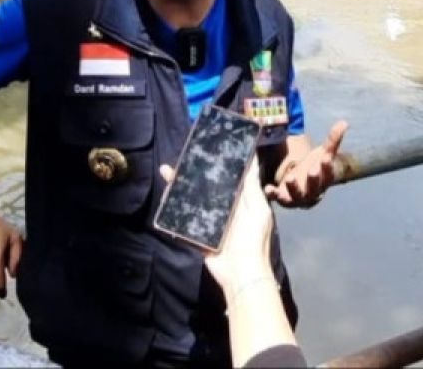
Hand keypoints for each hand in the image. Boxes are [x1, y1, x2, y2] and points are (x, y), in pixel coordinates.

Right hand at [159, 162, 274, 294]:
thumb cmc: (253, 239)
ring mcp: (208, 222)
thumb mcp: (258, 209)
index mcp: (239, 201)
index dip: (216, 165)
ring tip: (167, 173)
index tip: (205, 148)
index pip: (226, 179)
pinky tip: (165, 196)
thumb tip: (253, 159)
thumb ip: (251, 187)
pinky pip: (183, 220)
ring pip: (191, 200)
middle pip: (205, 187)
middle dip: (191, 174)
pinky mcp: (197, 235)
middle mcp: (223, 209)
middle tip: (178, 160)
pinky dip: (173, 209)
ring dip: (178, 187)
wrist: (241, 273)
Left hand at [265, 120, 347, 208]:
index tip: (326, 158)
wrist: (300, 183)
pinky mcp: (284, 199)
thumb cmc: (314, 167)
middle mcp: (313, 193)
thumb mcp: (323, 154)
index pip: (328, 176)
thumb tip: (344, 122)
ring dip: (293, 188)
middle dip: (313, 180)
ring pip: (297, 196)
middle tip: (312, 170)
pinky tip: (268, 188)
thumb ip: (333, 140)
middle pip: (314, 188)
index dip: (327, 168)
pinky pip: (279, 198)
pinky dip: (274, 195)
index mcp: (324, 181)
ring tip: (290, 178)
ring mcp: (298, 198)